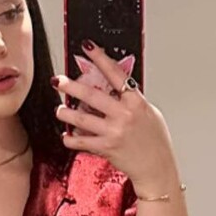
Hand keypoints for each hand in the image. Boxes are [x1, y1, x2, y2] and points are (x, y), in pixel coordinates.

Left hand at [52, 42, 179, 189]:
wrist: (157, 168)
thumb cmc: (156, 142)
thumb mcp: (150, 113)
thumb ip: (132, 100)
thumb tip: (116, 87)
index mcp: (136, 101)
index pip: (115, 73)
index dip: (100, 58)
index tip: (88, 47)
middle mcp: (124, 114)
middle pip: (91, 94)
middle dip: (70, 86)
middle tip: (58, 81)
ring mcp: (113, 131)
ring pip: (81, 118)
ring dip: (65, 113)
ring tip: (59, 110)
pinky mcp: (106, 148)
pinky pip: (81, 141)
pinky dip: (71, 138)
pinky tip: (66, 135)